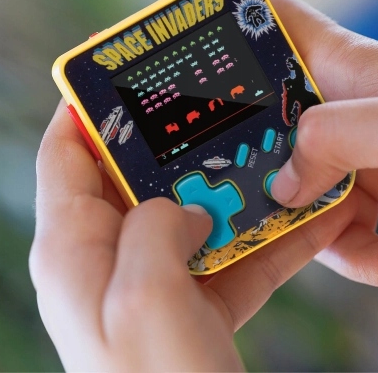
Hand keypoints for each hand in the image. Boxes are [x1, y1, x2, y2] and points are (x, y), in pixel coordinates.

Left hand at [30, 100, 358, 370]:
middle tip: (222, 106)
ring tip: (276, 154)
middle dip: (180, 143)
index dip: (90, 108)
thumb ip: (156, 227)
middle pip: (138, 177)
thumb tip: (186, 206)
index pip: (66, 154)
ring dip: (236, 189)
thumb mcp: (146, 296)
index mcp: (72, 250)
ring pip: (193, 213)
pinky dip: (267, 238)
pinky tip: (311, 217)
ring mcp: (152, 282)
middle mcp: (106, 260)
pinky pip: (231, 256)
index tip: (128, 73)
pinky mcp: (193, 304)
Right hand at [266, 0, 377, 292]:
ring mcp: (373, 162)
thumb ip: (337, 141)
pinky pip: (369, 245)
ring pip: (320, 214)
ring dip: (367, 255)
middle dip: (286, 196)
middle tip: (309, 218)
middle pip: (277, 144)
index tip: (203, 60)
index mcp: (349, 71)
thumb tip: (282, 184)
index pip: (279, 21)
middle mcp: (353, 115)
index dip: (238, 28)